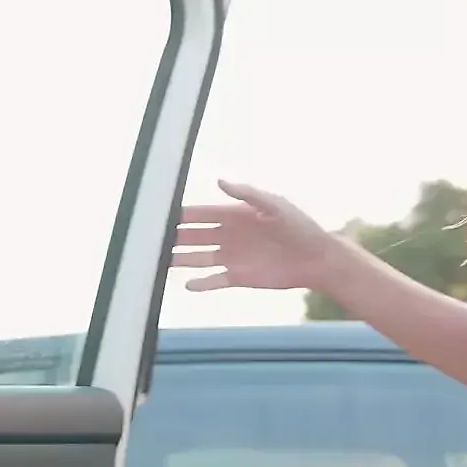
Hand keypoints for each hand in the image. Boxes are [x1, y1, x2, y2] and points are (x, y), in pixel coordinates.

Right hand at [172, 180, 342, 291]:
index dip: (180, 215)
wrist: (316, 258)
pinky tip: (187, 284)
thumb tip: (219, 181)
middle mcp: (228, 236)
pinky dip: (201, 283)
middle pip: (193, 237)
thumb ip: (247, 194)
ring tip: (159, 262)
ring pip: (198, 259)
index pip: (200, 215)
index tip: (159, 214)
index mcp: (234, 216)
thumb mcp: (275, 205)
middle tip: (151, 239)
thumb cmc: (299, 227)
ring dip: (180, 260)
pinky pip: (213, 281)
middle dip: (173, 237)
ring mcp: (232, 257)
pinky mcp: (238, 277)